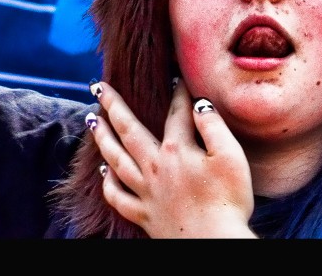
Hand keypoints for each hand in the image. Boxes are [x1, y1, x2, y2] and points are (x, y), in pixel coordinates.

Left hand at [90, 80, 255, 237]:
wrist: (215, 243)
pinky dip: (109, 184)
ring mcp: (146, 191)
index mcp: (177, 151)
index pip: (176, 115)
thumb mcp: (231, 158)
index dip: (178, 94)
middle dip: (112, 105)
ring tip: (90, 119)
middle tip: (97, 85)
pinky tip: (105, 173)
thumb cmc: (228, 201)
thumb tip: (199, 103)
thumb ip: (214, 128)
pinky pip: (119, 198)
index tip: (176, 78)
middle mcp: (155, 167)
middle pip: (129, 130)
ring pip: (116, 159)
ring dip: (102, 137)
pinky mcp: (144, 214)